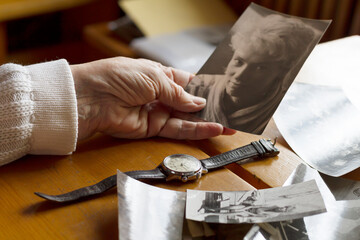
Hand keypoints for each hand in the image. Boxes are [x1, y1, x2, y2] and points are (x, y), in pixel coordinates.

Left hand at [71, 57, 235, 139]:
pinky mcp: (152, 128)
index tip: (223, 92)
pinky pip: (178, 129)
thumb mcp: (154, 77)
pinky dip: (195, 130)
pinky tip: (212, 129)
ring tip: (228, 125)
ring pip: (186, 118)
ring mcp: (157, 112)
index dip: (204, 87)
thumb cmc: (118, 77)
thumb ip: (178, 92)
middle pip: (189, 102)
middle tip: (231, 112)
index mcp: (159, 75)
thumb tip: (199, 102)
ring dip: (207, 122)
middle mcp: (160, 94)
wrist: (91, 98)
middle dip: (209, 107)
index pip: (187, 82)